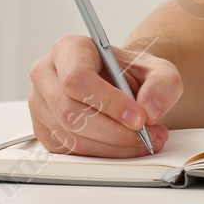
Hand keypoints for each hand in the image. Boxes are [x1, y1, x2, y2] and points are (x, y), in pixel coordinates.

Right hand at [28, 35, 182, 155]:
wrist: (121, 84)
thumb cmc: (131, 73)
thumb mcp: (158, 69)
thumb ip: (162, 83)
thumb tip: (149, 108)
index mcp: (68, 49)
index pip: (77, 78)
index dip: (108, 102)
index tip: (138, 117)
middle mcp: (47, 75)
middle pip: (70, 113)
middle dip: (114, 132)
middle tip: (146, 135)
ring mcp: (41, 106)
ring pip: (71, 137)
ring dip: (112, 147)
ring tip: (143, 140)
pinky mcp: (45, 132)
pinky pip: (70, 152)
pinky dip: (103, 154)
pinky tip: (125, 146)